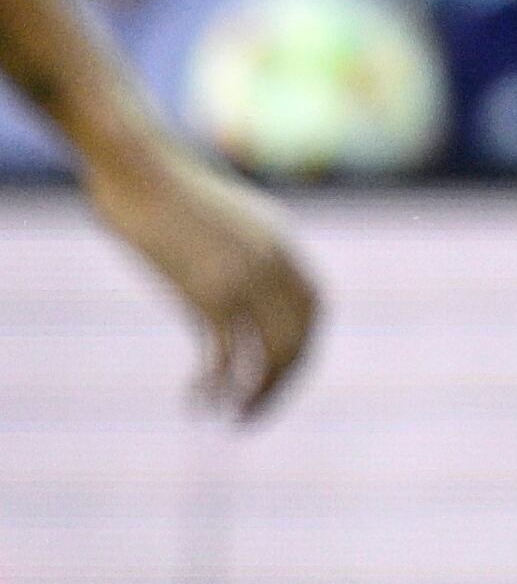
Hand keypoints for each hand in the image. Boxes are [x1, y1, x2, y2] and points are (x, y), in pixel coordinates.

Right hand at [86, 141, 315, 416]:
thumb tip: (234, 276)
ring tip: (237, 419)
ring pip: (269, 356)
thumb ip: (237, 246)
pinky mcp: (208, 295)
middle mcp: (275, 266)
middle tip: (258, 409)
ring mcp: (244, 281)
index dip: (303, 343)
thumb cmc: (164, 185)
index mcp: (283, 244)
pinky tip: (199, 402)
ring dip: (257, 395)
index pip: (314, 309)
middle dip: (284, 381)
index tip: (281, 369)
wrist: (136, 164)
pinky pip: (224, 356)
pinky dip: (217, 385)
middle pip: (298, 339)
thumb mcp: (219, 215)